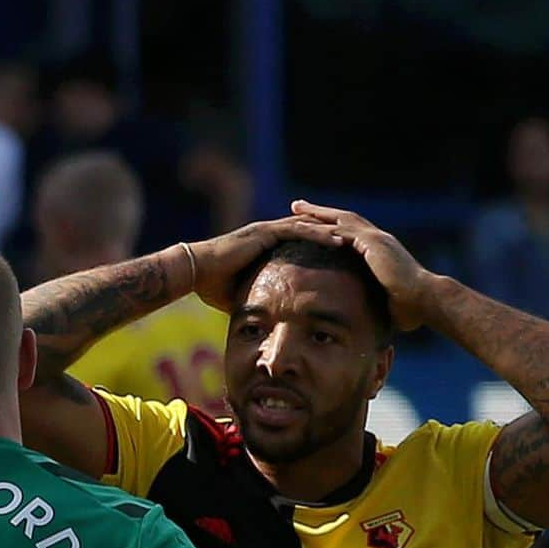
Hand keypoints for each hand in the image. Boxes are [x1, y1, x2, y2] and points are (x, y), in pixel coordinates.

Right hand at [186, 216, 339, 312]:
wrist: (193, 273)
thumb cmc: (211, 285)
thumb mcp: (241, 294)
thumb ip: (255, 299)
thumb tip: (263, 320)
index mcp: (265, 246)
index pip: (299, 243)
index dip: (319, 247)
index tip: (340, 256)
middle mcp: (267, 234)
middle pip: (307, 230)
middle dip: (330, 235)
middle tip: (355, 243)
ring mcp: (266, 231)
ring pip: (307, 227)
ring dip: (330, 232)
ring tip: (354, 240)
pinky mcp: (263, 233)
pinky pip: (297, 230)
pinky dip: (318, 234)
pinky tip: (336, 240)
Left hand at [290, 201, 434, 330]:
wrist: (424, 300)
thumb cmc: (410, 308)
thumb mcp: (385, 302)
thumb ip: (372, 301)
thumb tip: (363, 319)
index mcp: (379, 250)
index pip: (350, 232)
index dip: (331, 227)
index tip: (313, 224)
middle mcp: (378, 239)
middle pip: (342, 218)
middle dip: (319, 212)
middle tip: (297, 206)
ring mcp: (376, 239)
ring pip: (340, 219)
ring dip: (317, 214)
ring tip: (296, 209)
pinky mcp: (373, 244)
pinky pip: (343, 232)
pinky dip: (324, 229)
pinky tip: (305, 227)